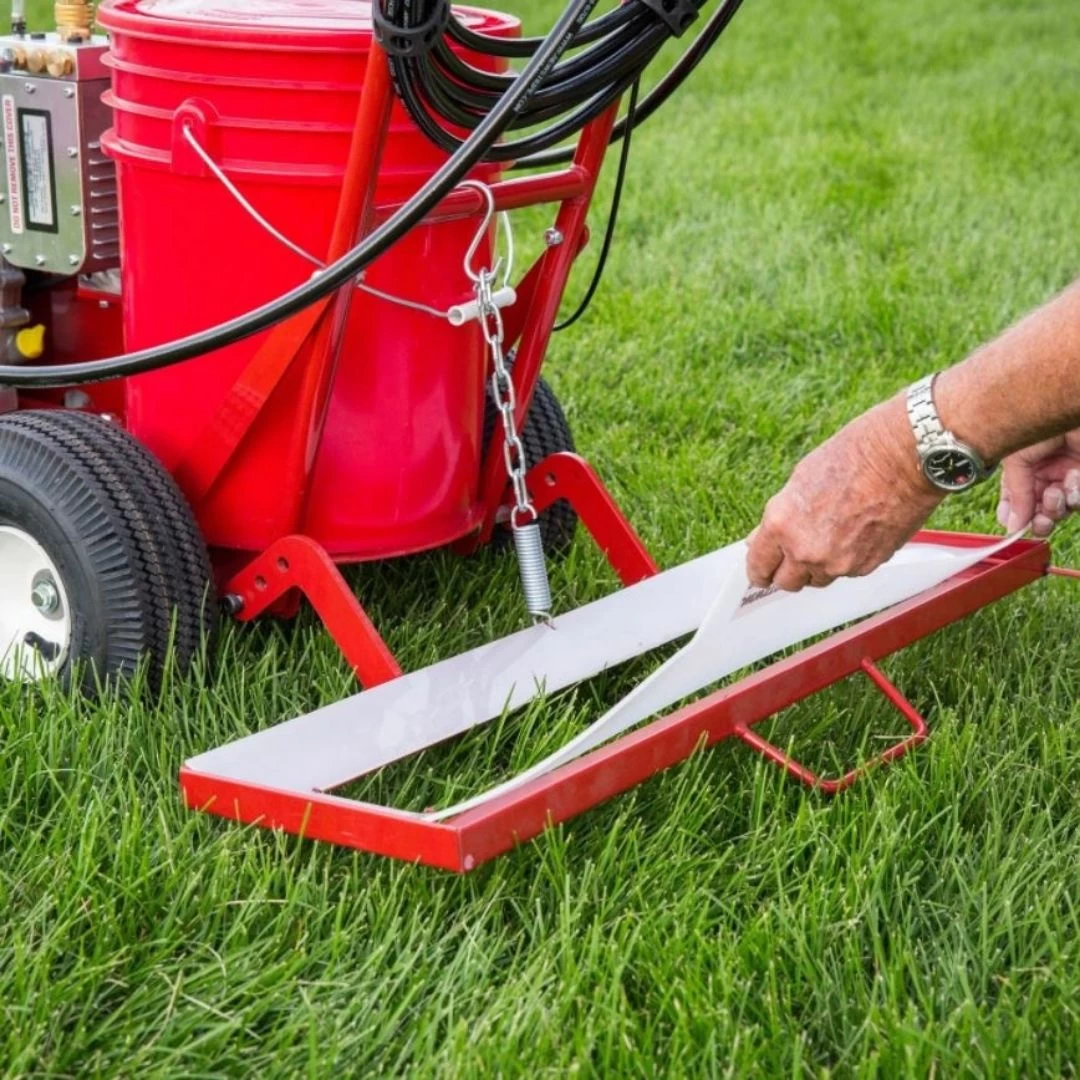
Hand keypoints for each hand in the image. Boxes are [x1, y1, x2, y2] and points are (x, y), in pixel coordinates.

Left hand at [746, 396, 943, 590]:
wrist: (904, 457)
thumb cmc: (854, 456)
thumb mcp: (800, 480)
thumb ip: (781, 517)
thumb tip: (765, 538)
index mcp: (782, 525)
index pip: (758, 567)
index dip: (759, 569)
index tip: (762, 570)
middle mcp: (806, 551)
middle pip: (787, 583)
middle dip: (788, 570)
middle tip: (795, 553)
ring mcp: (838, 563)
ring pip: (818, 579)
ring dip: (818, 567)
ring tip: (832, 535)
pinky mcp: (867, 567)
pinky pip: (847, 572)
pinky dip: (847, 560)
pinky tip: (856, 532)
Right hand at [997, 430, 1079, 537]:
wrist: (1069, 404)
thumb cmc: (1037, 423)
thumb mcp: (1017, 459)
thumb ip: (1016, 493)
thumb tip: (1013, 526)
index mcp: (1021, 470)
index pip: (1014, 502)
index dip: (1014, 517)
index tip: (1016, 526)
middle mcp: (1044, 475)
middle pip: (1039, 511)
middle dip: (1040, 520)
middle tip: (1041, 521)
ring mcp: (1068, 475)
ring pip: (1062, 508)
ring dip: (1058, 507)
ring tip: (1057, 493)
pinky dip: (1076, 494)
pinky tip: (1073, 479)